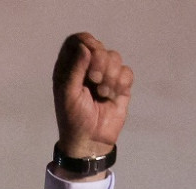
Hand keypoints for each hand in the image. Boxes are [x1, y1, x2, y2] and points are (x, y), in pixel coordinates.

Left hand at [52, 32, 133, 160]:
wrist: (91, 141)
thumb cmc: (73, 119)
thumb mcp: (68, 94)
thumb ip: (75, 69)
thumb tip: (85, 47)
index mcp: (70, 69)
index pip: (78, 41)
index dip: (86, 42)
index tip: (91, 53)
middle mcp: (87, 69)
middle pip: (99, 46)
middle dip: (100, 61)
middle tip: (95, 79)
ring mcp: (104, 76)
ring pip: (115, 57)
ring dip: (111, 75)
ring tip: (103, 93)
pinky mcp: (119, 86)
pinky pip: (126, 72)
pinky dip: (121, 83)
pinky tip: (113, 96)